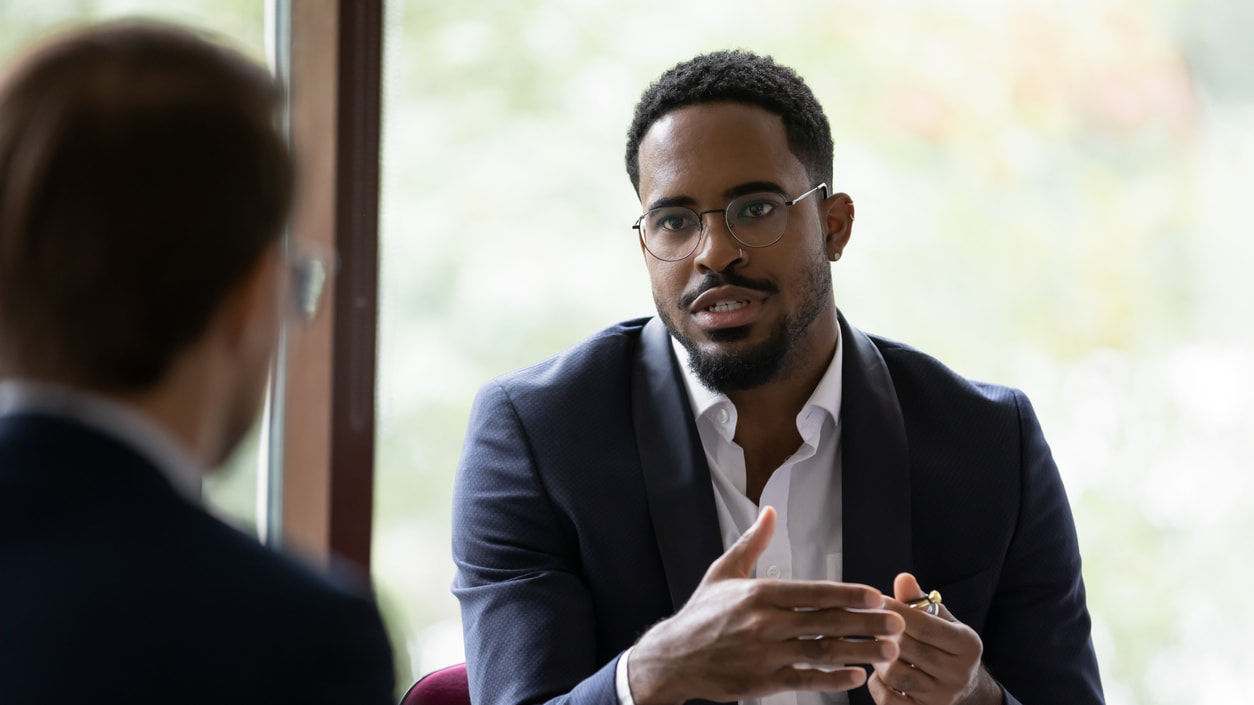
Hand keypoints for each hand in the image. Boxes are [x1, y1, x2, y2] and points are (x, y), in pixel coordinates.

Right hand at [627, 507, 904, 704]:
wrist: (672, 658)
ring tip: (888, 652)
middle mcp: (764, 623)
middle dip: (865, 623)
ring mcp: (765, 655)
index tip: (875, 595)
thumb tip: (770, 511)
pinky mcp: (762, 682)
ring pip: (821, 652)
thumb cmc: (700, 614)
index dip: (846, 595)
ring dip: (858, 652)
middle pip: (825, 623)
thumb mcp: (722, 572)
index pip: (812, 593)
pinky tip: (856, 676)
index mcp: (759, 594)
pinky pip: (805, 680)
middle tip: (897, 624)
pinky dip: (832, 680)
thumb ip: (752, 542)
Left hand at [867, 573, 1001, 704]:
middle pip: (908, 649)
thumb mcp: (943, 621)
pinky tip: (880, 672)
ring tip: (877, 647)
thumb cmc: (947, 646)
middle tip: (870, 623)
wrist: (966, 689)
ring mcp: (942, 697)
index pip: (925, 625)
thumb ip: (920, 601)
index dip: (895, 611)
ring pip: (896, 675)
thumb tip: (902, 578)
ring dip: (879, 658)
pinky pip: (889, 700)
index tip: (876, 600)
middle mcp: (958, 673)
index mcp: (967, 645)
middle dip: (883, 633)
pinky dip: (878, 684)